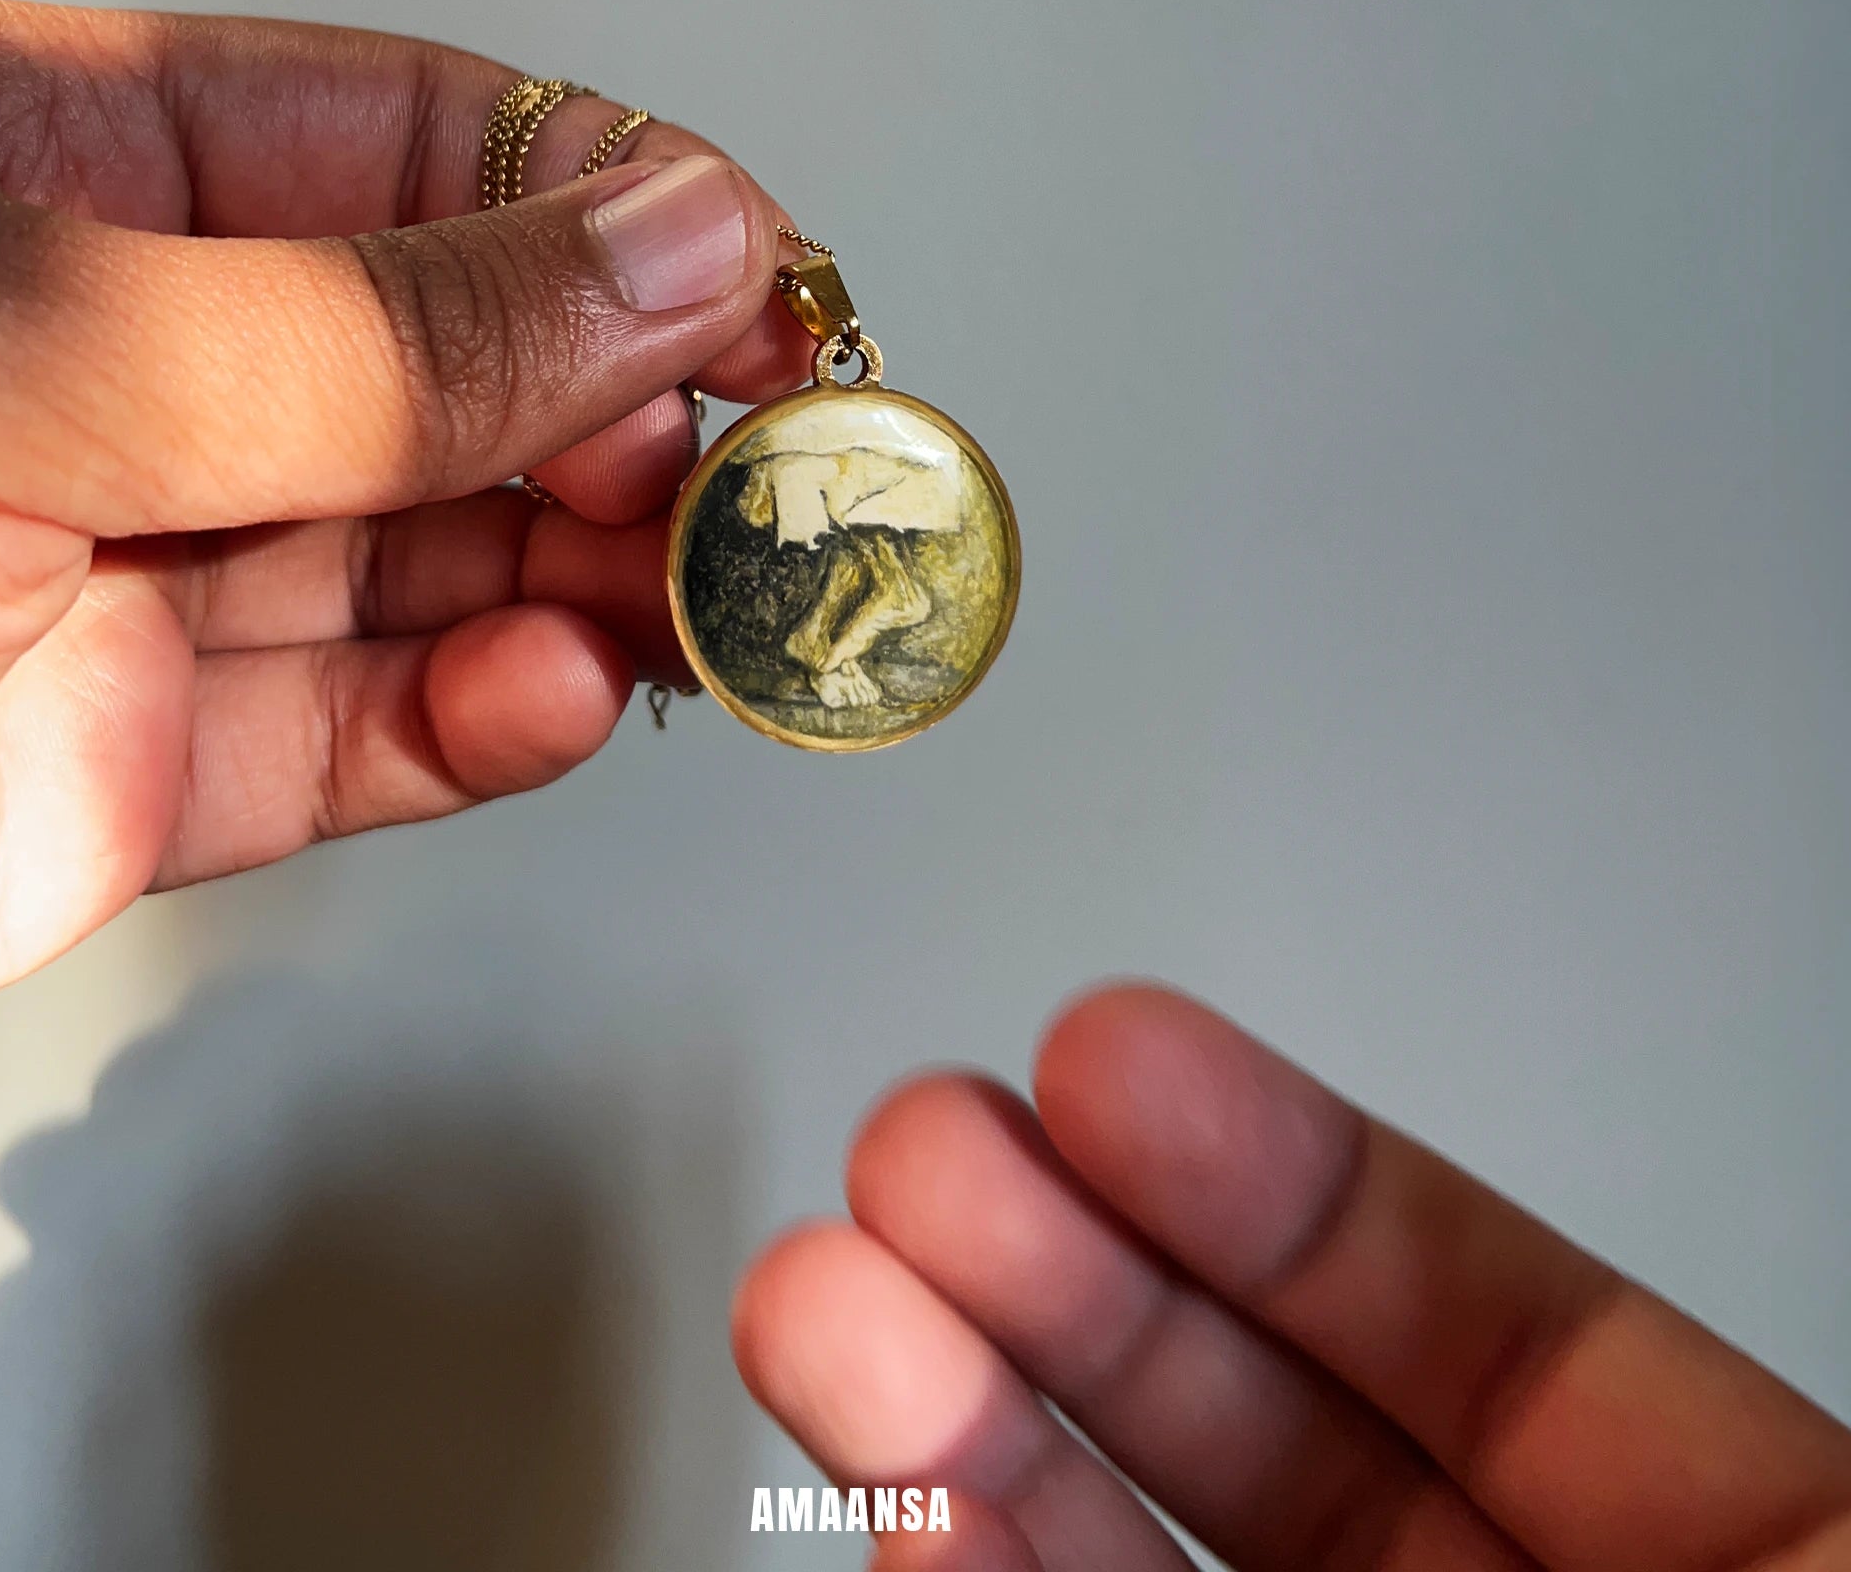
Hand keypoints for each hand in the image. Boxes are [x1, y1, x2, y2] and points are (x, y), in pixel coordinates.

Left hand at [0, 0, 811, 1102]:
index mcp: (40, 173)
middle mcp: (94, 372)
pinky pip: (352, 734)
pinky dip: (478, 719)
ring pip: (425, 558)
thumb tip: (663, 240)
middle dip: (617, 415)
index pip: (398, 144)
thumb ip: (373, 318)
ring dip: (583, 578)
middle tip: (758, 466)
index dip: (600, 203)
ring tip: (697, 598)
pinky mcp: (117, 782)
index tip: (753, 277)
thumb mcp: (16, 342)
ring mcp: (113, 580)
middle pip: (443, 364)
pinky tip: (559, 688)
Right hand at [734, 982, 1850, 1569]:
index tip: (1112, 1060)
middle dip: (1071, 1263)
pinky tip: (910, 1505)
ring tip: (837, 1291)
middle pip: (1272, 1430)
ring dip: (971, 1423)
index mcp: (1743, 1562)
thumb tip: (1307, 1272)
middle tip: (923, 1141)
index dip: (1285, 1181)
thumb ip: (1619, 1472)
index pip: (1483, 1329)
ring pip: (1137, 1570)